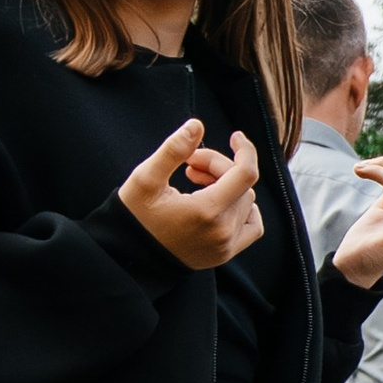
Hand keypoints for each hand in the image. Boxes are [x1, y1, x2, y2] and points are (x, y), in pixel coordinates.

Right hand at [117, 120, 262, 271]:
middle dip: (218, 167)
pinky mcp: (225, 254)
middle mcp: (222, 231)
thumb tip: (196, 126)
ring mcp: (226, 246)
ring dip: (228, 186)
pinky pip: (252, 226)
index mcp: (207, 211)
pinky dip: (243, 209)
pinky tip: (221, 200)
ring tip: (197, 182)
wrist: (130, 256)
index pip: (246, 174)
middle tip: (189, 165)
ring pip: (247, 202)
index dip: (244, 150)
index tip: (234, 137)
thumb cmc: (135, 216)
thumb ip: (173, 150)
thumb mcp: (146, 179)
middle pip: (241, 184)